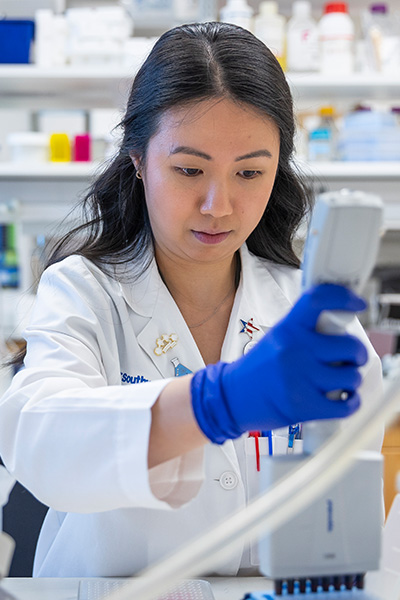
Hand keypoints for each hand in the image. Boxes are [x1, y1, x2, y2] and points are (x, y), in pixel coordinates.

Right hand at [191, 284, 367, 443]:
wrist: (232, 397)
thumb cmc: (258, 368)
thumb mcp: (278, 338)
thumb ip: (306, 331)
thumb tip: (342, 327)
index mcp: (288, 328)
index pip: (318, 299)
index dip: (343, 296)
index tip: (358, 303)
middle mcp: (293, 349)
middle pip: (349, 345)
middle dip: (357, 354)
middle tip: (351, 358)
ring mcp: (298, 378)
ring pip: (351, 376)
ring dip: (352, 380)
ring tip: (340, 381)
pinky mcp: (302, 406)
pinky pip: (345, 404)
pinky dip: (351, 403)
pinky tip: (344, 399)